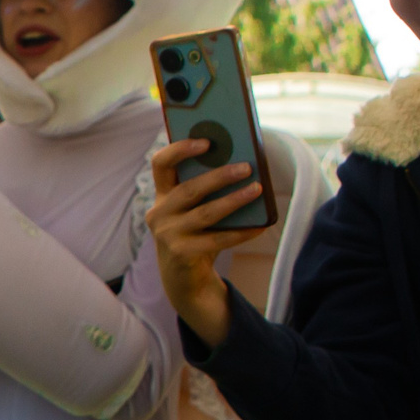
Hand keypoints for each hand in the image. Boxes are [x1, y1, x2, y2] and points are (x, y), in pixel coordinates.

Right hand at [148, 139, 266, 347]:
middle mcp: (159, 213)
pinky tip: (260, 225)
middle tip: (247, 167)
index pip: (161, 164)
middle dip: (218, 176)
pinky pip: (218, 239)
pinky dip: (242, 232)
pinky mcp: (182, 254)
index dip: (180, 149)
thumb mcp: (193, 209)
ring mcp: (168, 235)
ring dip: (233, 200)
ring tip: (257, 189)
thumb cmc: (195, 233)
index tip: (207, 141)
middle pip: (189, 189)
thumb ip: (204, 189)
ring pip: (205, 213)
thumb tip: (241, 164)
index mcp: (162, 195)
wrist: (182, 277)